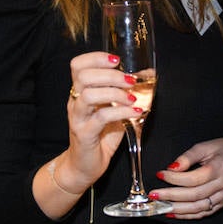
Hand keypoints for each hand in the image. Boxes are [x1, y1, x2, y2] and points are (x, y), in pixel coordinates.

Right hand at [41, 52, 142, 210]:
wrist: (85, 166)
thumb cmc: (100, 135)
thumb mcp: (113, 109)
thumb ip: (125, 92)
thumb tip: (147, 75)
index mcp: (80, 91)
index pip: (78, 65)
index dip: (96, 57)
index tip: (116, 60)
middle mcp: (75, 101)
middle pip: (83, 76)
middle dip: (110, 74)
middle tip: (130, 81)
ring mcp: (78, 118)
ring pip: (89, 95)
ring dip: (115, 93)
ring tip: (132, 98)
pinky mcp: (84, 134)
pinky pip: (101, 117)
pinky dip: (121, 112)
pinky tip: (135, 112)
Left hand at [152, 135, 222, 218]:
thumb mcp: (205, 147)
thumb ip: (187, 157)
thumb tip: (172, 168)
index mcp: (219, 169)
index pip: (193, 179)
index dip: (174, 179)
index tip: (160, 175)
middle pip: (194, 195)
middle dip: (171, 196)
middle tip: (155, 195)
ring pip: (198, 208)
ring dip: (177, 209)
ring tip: (161, 206)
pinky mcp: (222, 204)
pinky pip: (203, 213)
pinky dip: (187, 215)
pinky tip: (173, 213)